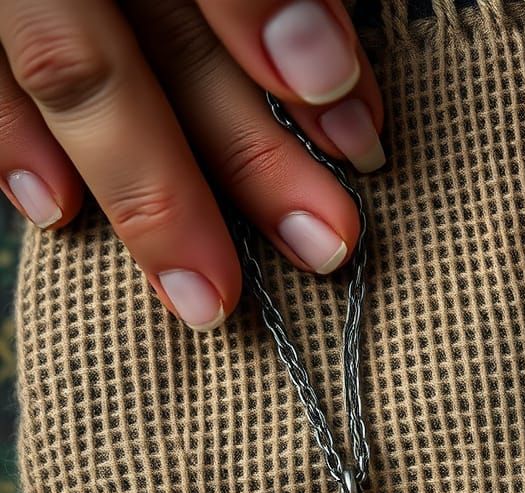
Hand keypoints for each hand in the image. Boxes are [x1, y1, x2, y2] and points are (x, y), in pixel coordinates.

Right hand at [0, 0, 386, 328]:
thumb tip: (325, 75)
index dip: (276, 33)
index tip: (356, 133)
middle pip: (168, 40)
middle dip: (250, 153)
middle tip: (328, 245)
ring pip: (71, 67)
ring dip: (145, 188)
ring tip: (206, 293)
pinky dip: (9, 135)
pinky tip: (53, 211)